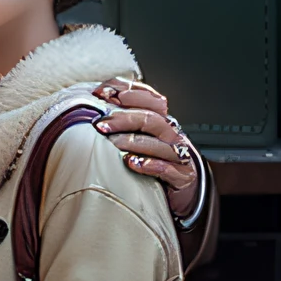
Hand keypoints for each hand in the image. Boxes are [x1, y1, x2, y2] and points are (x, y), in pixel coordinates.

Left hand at [92, 78, 200, 217]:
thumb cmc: (157, 159)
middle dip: (122, 119)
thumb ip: (123, 122)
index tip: (101, 94)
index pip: (148, 97)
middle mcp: (171, 133)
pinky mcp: (182, 175)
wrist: (183, 187)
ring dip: (133, 142)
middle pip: (149, 119)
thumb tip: (97, 105)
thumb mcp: (142, 137)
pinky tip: (132, 163)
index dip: (126, 93)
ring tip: (113, 144)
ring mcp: (178, 154)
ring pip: (158, 143)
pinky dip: (149, 164)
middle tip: (100, 125)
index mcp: (161, 119)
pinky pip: (166, 168)